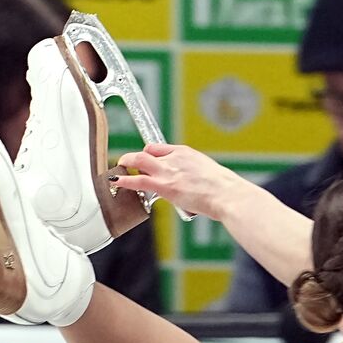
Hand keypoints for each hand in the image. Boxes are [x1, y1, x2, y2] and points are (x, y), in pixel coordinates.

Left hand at [111, 143, 254, 220]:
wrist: (227, 194)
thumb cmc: (223, 189)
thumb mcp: (206, 173)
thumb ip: (193, 175)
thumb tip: (190, 184)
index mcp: (185, 153)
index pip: (159, 148)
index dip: (150, 155)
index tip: (146, 160)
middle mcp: (174, 158)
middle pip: (147, 151)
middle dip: (135, 157)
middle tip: (128, 162)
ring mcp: (168, 171)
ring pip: (138, 160)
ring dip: (126, 163)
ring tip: (119, 169)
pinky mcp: (164, 186)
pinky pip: (137, 180)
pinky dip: (124, 180)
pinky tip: (115, 182)